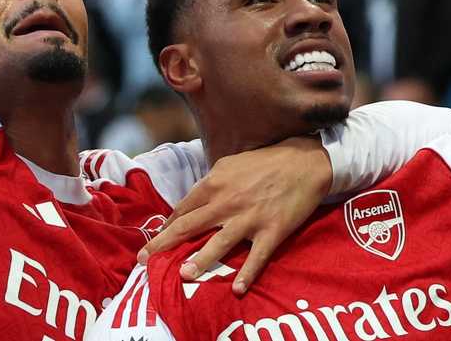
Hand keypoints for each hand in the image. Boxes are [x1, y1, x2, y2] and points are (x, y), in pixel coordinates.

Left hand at [137, 137, 329, 294]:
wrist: (305, 162)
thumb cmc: (266, 162)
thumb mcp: (231, 164)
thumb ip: (211, 183)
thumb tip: (193, 201)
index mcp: (215, 183)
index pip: (183, 209)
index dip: (166, 226)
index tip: (155, 240)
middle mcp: (227, 201)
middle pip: (189, 226)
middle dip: (163, 243)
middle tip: (144, 260)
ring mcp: (249, 217)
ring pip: (218, 243)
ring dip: (199, 261)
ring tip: (182, 275)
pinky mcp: (272, 230)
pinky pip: (256, 256)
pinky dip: (247, 273)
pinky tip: (237, 289)